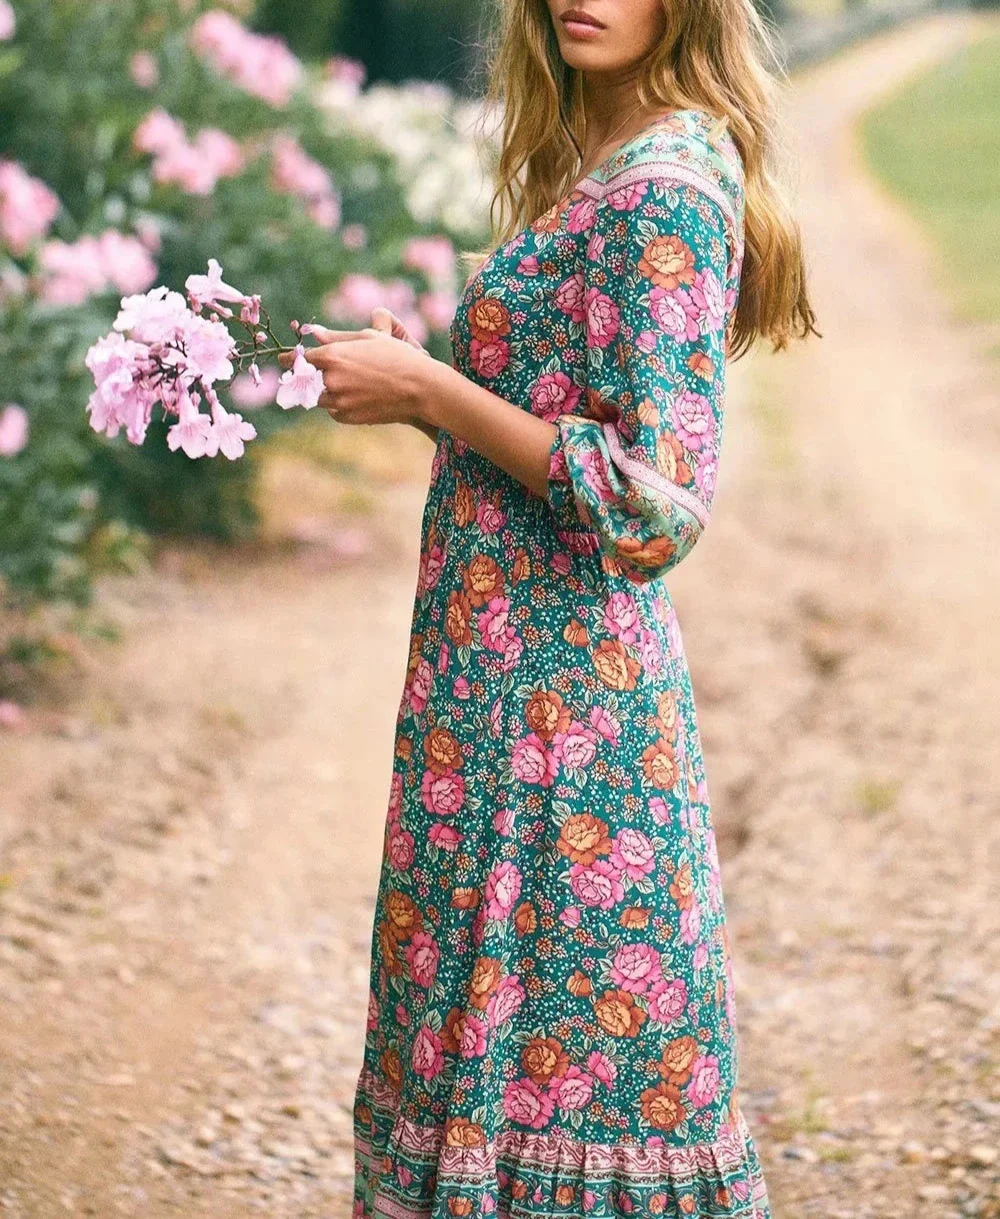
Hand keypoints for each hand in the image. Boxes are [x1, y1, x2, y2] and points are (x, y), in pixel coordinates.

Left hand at [277, 308, 433, 427]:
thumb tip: (313, 332)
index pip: (301, 358)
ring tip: (347, 385)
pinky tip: (357, 398)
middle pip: (307, 380)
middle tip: (316, 374)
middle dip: (311, 377)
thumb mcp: (369, 338)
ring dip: (327, 392)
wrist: (420, 388)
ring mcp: (338, 401)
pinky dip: (340, 406)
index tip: (283, 360)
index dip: (291, 359)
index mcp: (333, 355)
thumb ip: (336, 336)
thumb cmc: (397, 357)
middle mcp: (331, 379)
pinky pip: (334, 412)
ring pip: (319, 398)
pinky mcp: (348, 417)